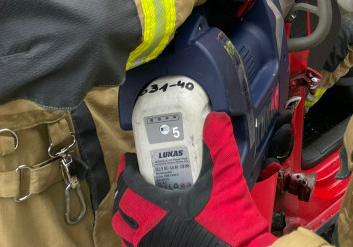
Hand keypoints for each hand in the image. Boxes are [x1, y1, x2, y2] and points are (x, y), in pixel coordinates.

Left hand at [112, 113, 275, 246]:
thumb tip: (215, 117)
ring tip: (143, 203)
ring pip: (129, 236)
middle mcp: (150, 234)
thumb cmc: (230, 221)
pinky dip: (141, 237)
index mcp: (159, 211)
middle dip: (124, 196)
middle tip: (135, 181)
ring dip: (131, 219)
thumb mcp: (226, 177)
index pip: (129, 190)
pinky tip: (159, 227)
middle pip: (121, 215)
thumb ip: (219, 144)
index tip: (130, 162)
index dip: (126, 174)